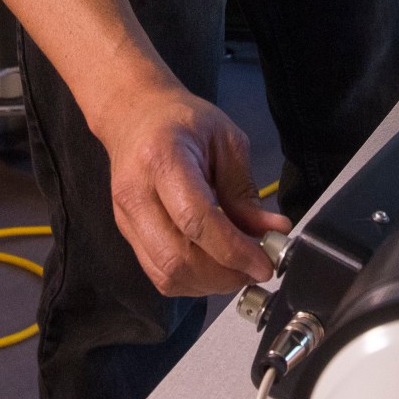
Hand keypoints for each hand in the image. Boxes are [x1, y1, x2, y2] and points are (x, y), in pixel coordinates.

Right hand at [95, 81, 290, 296]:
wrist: (134, 115)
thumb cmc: (183, 119)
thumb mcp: (226, 140)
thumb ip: (245, 190)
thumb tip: (273, 232)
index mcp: (162, 159)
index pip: (196, 219)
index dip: (234, 250)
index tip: (265, 264)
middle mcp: (136, 194)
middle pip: (177, 257)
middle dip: (224, 274)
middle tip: (255, 268)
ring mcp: (126, 219)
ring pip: (166, 274)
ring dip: (209, 283)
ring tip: (238, 268)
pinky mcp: (126, 235)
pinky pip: (158, 274)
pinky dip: (192, 281)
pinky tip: (215, 266)